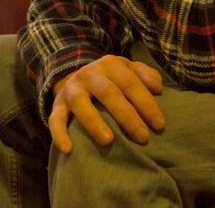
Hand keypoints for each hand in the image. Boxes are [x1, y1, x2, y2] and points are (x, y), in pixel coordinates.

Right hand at [48, 54, 164, 154]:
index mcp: (110, 64)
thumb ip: (145, 74)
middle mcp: (89, 74)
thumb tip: (157, 88)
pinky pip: (55, 119)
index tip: (159, 125)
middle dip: (126, 115)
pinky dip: (59, 134)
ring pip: (80, 103)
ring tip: (108, 141)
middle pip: (108, 93)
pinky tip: (68, 150)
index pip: (130, 83)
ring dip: (93, 122)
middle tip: (143, 137)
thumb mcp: (129, 69)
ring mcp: (72, 89)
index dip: (146, 104)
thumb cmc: (113, 79)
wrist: (78, 75)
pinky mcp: (57, 105)